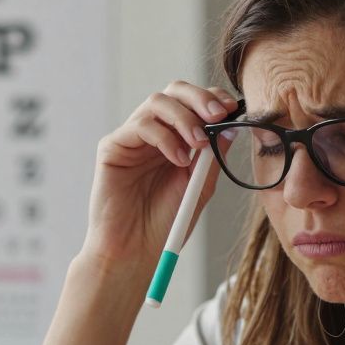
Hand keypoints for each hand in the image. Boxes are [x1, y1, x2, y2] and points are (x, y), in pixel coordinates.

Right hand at [81, 81, 236, 271]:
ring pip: (157, 102)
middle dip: (199, 98)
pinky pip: (140, 125)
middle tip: (217, 115)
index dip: (212, 98)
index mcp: (175, 139)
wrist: (134, 252)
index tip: (231, 108)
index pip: (193, 103)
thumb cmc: (164, 225)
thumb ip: (213, 157)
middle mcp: (153, 133)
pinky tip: (178, 159)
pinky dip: (165, 137)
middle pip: (174, 92)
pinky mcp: (113, 147)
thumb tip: (232, 126)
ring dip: (184, 118)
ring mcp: (132, 138)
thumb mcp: (199, 188)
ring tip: (197, 144)